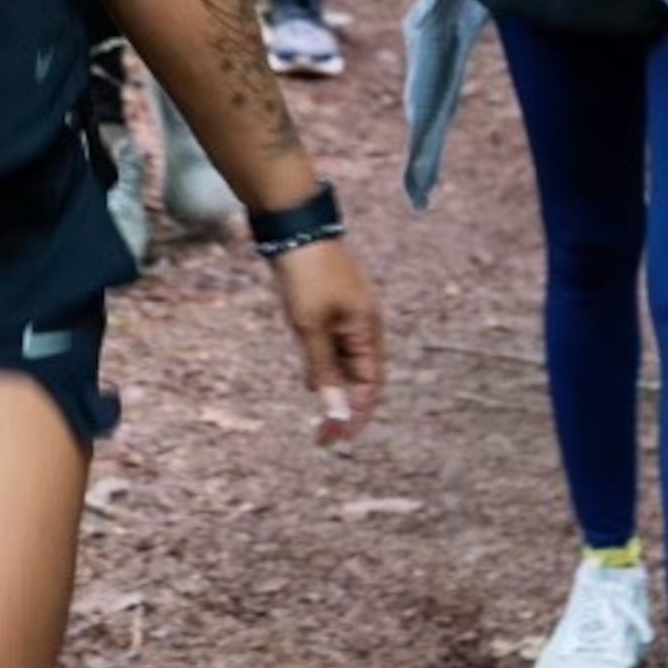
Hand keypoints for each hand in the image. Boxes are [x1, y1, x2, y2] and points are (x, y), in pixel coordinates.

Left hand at [268, 235, 384, 444]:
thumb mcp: (311, 328)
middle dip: (345, 406)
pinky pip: (335, 345)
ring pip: (347, 362)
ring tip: (317, 412)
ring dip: (335, 387)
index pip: (371, 386)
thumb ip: (324, 371)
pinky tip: (311, 376)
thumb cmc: (307, 277)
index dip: (356, 415)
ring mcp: (350, 315)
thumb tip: (336, 412)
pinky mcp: (333, 306)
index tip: (336, 439)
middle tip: (323, 434)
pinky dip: (325, 364)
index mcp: (368, 331)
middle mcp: (365, 326)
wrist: (296, 228)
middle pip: (362, 378)